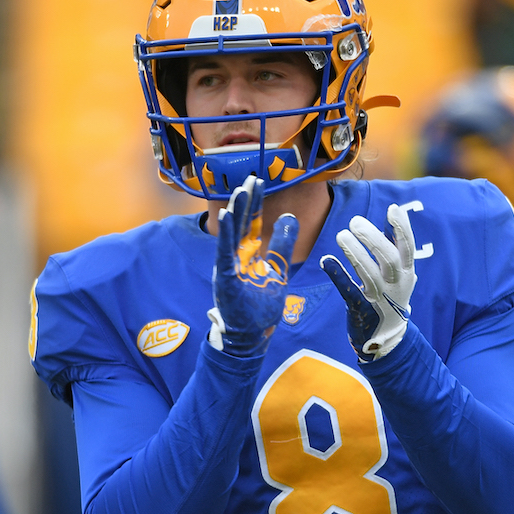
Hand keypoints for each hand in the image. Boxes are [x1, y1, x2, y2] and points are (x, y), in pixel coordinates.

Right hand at [209, 175, 297, 356]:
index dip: (255, 202)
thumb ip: (282, 244)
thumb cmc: (260, 305)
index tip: (259, 181)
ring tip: (240, 192)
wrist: (250, 334)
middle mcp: (236, 256)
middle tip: (251, 179)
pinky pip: (224, 252)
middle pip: (241, 223)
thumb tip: (289, 217)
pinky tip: (226, 216)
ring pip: (231, 234)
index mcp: (248, 253)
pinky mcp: (225, 278)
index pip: (251, 222)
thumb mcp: (279, 269)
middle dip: (245, 201)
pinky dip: (225, 235)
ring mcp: (229, 266)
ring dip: (235, 212)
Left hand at [320, 203, 416, 360]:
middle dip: (373, 239)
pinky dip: (338, 275)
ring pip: (369, 275)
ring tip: (341, 235)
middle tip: (355, 221)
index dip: (402, 228)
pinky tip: (326, 260)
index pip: (408, 248)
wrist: (386, 336)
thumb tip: (394, 210)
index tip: (393, 209)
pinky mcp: (361, 309)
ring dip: (355, 254)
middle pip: (390, 259)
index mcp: (407, 272)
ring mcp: (380, 299)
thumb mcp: (399, 272)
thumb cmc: (390, 294)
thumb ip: (394, 244)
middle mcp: (396, 285)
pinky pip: (349, 291)